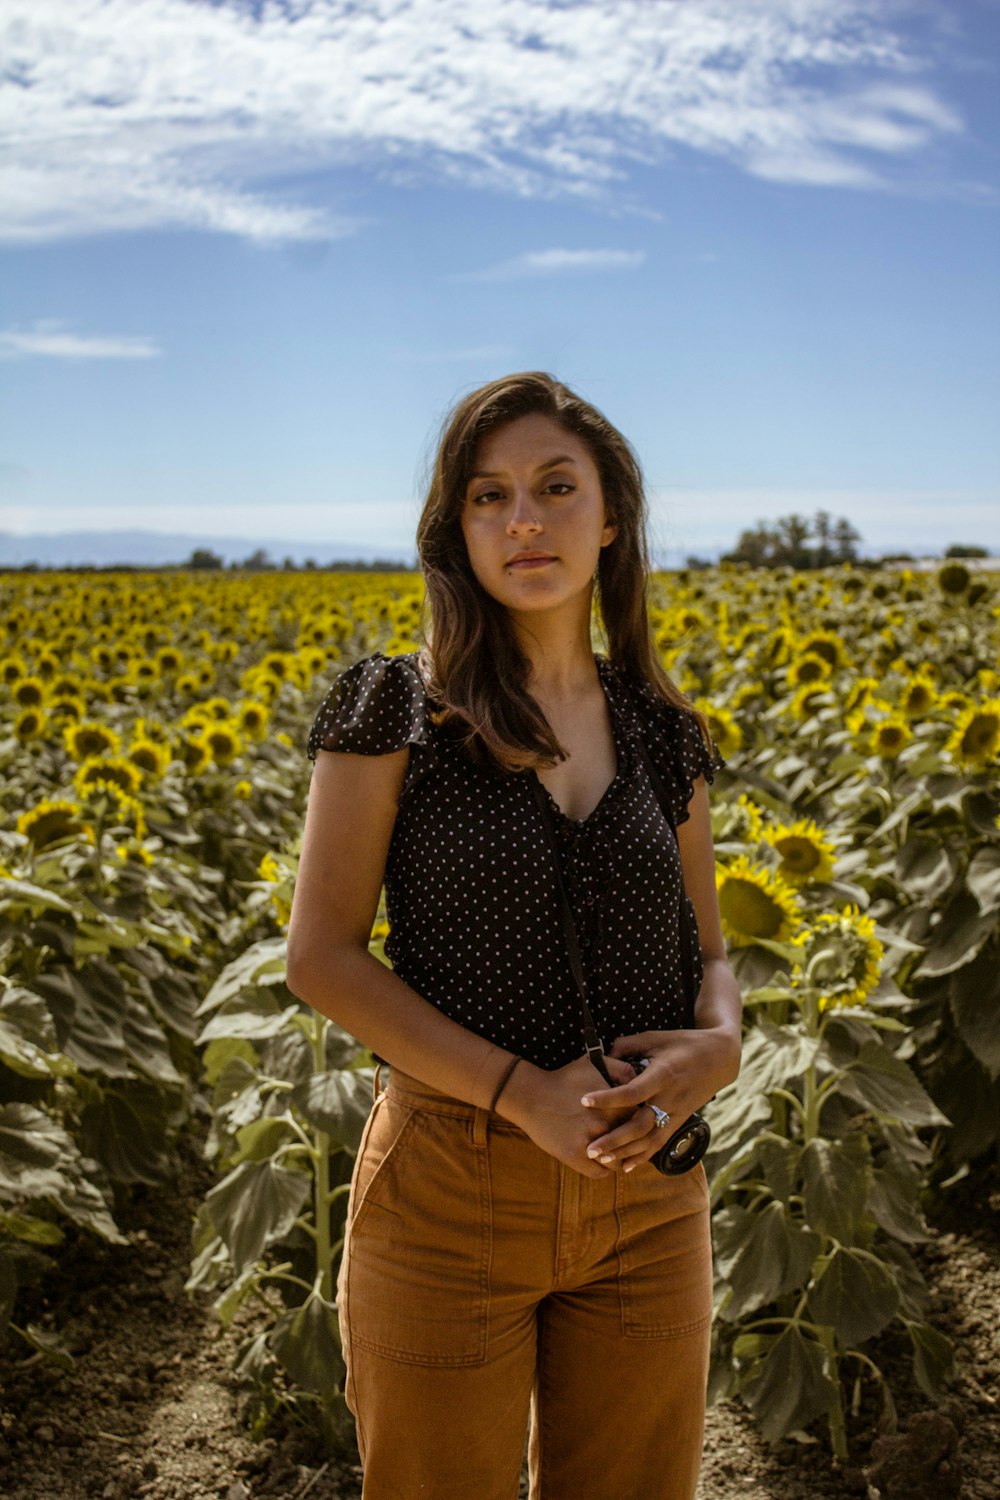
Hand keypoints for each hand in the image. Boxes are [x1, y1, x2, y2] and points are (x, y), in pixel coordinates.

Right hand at [497, 1052, 636, 1177]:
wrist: (532, 1095)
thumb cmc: (564, 1078)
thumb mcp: (594, 1064)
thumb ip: (621, 1068)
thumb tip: (639, 1079)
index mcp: (615, 1106)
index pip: (642, 1122)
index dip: (641, 1123)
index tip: (636, 1123)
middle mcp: (605, 1127)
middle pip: (633, 1144)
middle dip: (633, 1143)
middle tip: (631, 1141)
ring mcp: (590, 1144)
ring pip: (618, 1161)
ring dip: (619, 1158)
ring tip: (616, 1153)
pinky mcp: (575, 1158)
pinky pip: (600, 1173)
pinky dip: (603, 1168)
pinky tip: (601, 1160)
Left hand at [578, 1026, 741, 1172]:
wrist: (720, 1058)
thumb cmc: (684, 1043)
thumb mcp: (655, 1037)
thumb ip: (628, 1045)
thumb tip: (604, 1056)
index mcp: (663, 1075)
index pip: (632, 1092)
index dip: (608, 1098)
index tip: (584, 1101)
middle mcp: (670, 1098)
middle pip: (640, 1126)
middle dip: (614, 1139)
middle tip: (590, 1148)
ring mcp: (677, 1113)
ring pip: (650, 1140)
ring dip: (625, 1152)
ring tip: (601, 1159)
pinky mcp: (680, 1121)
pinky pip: (660, 1143)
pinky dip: (643, 1156)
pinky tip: (626, 1166)